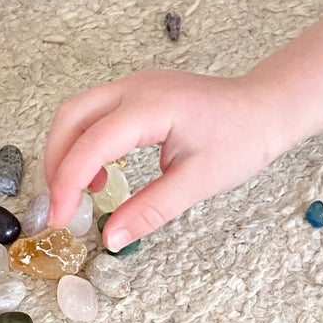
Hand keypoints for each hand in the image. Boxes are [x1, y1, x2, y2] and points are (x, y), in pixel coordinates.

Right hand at [44, 10, 322, 248]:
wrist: (267, 107)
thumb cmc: (243, 139)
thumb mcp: (199, 182)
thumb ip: (151, 209)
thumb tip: (112, 238)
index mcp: (150, 106)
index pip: (91, 144)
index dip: (67, 184)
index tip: (60, 221)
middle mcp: (134, 87)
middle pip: (70, 118)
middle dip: (56, 163)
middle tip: (62, 207)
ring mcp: (134, 84)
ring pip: (77, 113)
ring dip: (68, 152)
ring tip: (83, 193)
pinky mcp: (137, 91)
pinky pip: (95, 113)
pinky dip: (85, 142)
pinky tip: (103, 174)